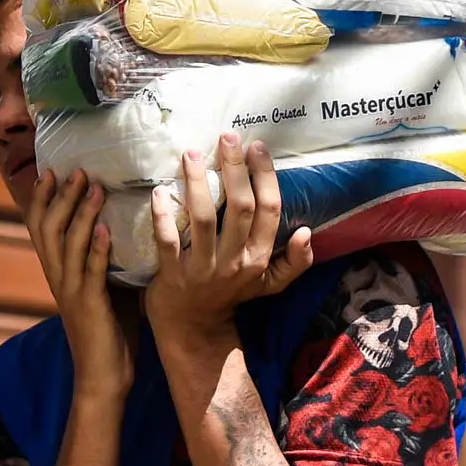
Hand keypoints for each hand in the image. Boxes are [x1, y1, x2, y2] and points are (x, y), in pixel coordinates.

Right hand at [25, 168, 133, 398]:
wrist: (103, 377)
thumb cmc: (109, 332)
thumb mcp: (107, 287)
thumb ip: (109, 258)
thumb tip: (129, 225)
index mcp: (58, 272)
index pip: (40, 228)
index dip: (41, 199)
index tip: (50, 171)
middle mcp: (58, 278)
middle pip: (48, 228)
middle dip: (60, 197)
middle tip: (76, 170)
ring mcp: (72, 291)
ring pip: (67, 244)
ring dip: (80, 214)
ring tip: (93, 188)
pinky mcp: (89, 306)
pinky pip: (90, 272)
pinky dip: (96, 249)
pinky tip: (104, 229)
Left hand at [145, 134, 314, 341]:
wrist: (193, 329)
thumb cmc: (231, 295)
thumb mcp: (270, 283)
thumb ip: (295, 262)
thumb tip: (306, 232)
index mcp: (259, 258)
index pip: (269, 210)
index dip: (265, 176)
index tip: (256, 146)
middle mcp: (234, 262)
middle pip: (239, 208)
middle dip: (235, 169)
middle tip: (227, 137)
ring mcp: (202, 268)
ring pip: (203, 219)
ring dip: (197, 183)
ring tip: (190, 153)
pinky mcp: (172, 274)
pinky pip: (168, 240)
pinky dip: (163, 215)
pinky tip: (160, 191)